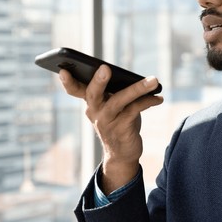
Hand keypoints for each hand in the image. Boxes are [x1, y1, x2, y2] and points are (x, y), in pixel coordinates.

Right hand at [59, 65, 163, 194]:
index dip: (68, 82)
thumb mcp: (113, 107)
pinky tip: (159, 99)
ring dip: (138, 89)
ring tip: (154, 80)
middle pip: (93, 94)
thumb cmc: (118, 123)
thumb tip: (135, 79)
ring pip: (119, 100)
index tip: (62, 70)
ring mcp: (107, 122)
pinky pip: (135, 110)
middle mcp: (95, 112)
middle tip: (105, 68)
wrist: (122, 154)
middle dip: (98, 81)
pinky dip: (148, 102)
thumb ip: (116, 92)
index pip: (75, 90)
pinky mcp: (121, 129)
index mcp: (91, 103)